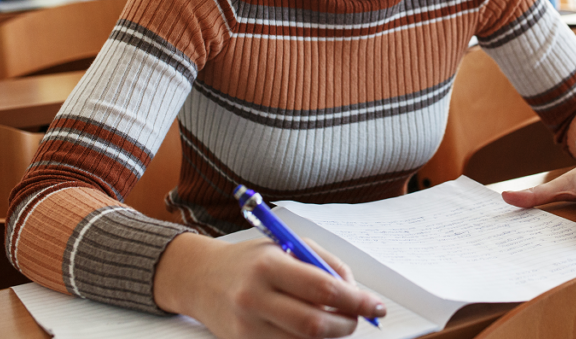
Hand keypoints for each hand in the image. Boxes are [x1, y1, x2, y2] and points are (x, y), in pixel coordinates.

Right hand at [155, 233, 386, 338]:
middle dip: (346, 324)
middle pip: (315, 325)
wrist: (199, 278)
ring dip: (329, 337)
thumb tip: (355, 291)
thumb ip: (324, 264)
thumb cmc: (250, 259)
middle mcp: (255, 297)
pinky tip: (312, 332)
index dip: (356, 301)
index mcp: (270, 265)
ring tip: (334, 322)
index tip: (376, 306)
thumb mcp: (287, 245)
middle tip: (356, 318)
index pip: (323, 289)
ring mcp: (246, 326)